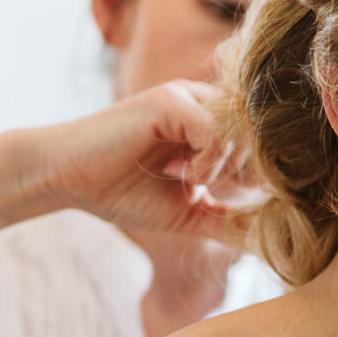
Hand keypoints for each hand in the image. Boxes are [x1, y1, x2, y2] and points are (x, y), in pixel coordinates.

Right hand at [0, 83, 256, 240]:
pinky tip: (179, 174)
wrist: (68, 180)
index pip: (261, 142)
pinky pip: (215, 132)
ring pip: (242, 132)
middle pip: (259, 135)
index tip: (228, 198)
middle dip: (242, 173)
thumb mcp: (188, 212)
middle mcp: (202, 101)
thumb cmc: (122, 192)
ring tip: (188, 181)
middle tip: (204, 188)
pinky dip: (206, 163)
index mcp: (210, 121)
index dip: (257, 176)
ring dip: (223, 168)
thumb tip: (268, 239)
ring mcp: (186, 97)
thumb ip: (226, 220)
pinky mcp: (168, 101)